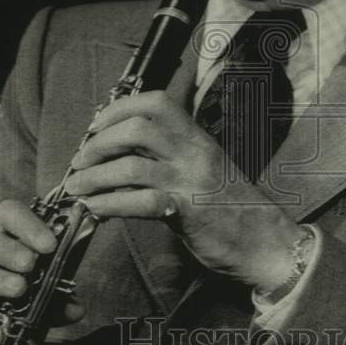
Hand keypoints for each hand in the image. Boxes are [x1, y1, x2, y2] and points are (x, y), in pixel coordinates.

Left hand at [63, 91, 300, 292]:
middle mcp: (194, 152)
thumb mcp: (202, 170)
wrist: (267, 241)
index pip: (156, 102)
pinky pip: (139, 201)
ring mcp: (191, 180)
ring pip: (131, 164)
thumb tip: (121, 155)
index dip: (119, 108)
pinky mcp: (187, 211)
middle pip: (137, 127)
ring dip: (95, 176)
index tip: (96, 125)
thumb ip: (169, 159)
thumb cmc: (232, 208)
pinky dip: (109, 203)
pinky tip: (95, 209)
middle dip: (99, 142)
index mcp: (197, 138)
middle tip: (82, 160)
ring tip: (78, 187)